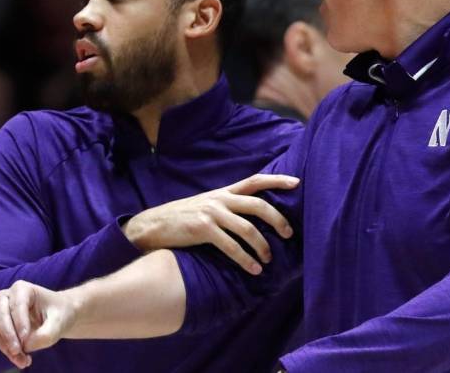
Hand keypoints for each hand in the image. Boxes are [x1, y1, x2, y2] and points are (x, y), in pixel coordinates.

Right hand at [0, 281, 76, 369]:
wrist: (59, 315)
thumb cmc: (60, 313)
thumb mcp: (59, 322)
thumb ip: (45, 333)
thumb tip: (26, 345)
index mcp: (22, 289)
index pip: (18, 305)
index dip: (20, 322)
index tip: (25, 337)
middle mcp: (7, 297)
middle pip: (2, 316)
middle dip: (9, 335)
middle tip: (17, 350)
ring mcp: (1, 311)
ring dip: (8, 347)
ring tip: (23, 361)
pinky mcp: (1, 325)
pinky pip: (0, 339)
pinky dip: (9, 351)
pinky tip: (21, 360)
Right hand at [123, 174, 298, 274]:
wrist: (152, 225)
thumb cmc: (183, 218)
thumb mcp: (207, 204)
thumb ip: (228, 206)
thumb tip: (252, 217)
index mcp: (223, 192)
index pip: (255, 181)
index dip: (277, 180)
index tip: (296, 182)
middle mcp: (220, 199)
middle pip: (259, 205)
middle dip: (278, 219)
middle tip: (289, 234)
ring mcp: (212, 213)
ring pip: (248, 228)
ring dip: (263, 246)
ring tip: (269, 259)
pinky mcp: (203, 229)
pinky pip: (231, 246)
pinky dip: (246, 260)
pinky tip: (254, 269)